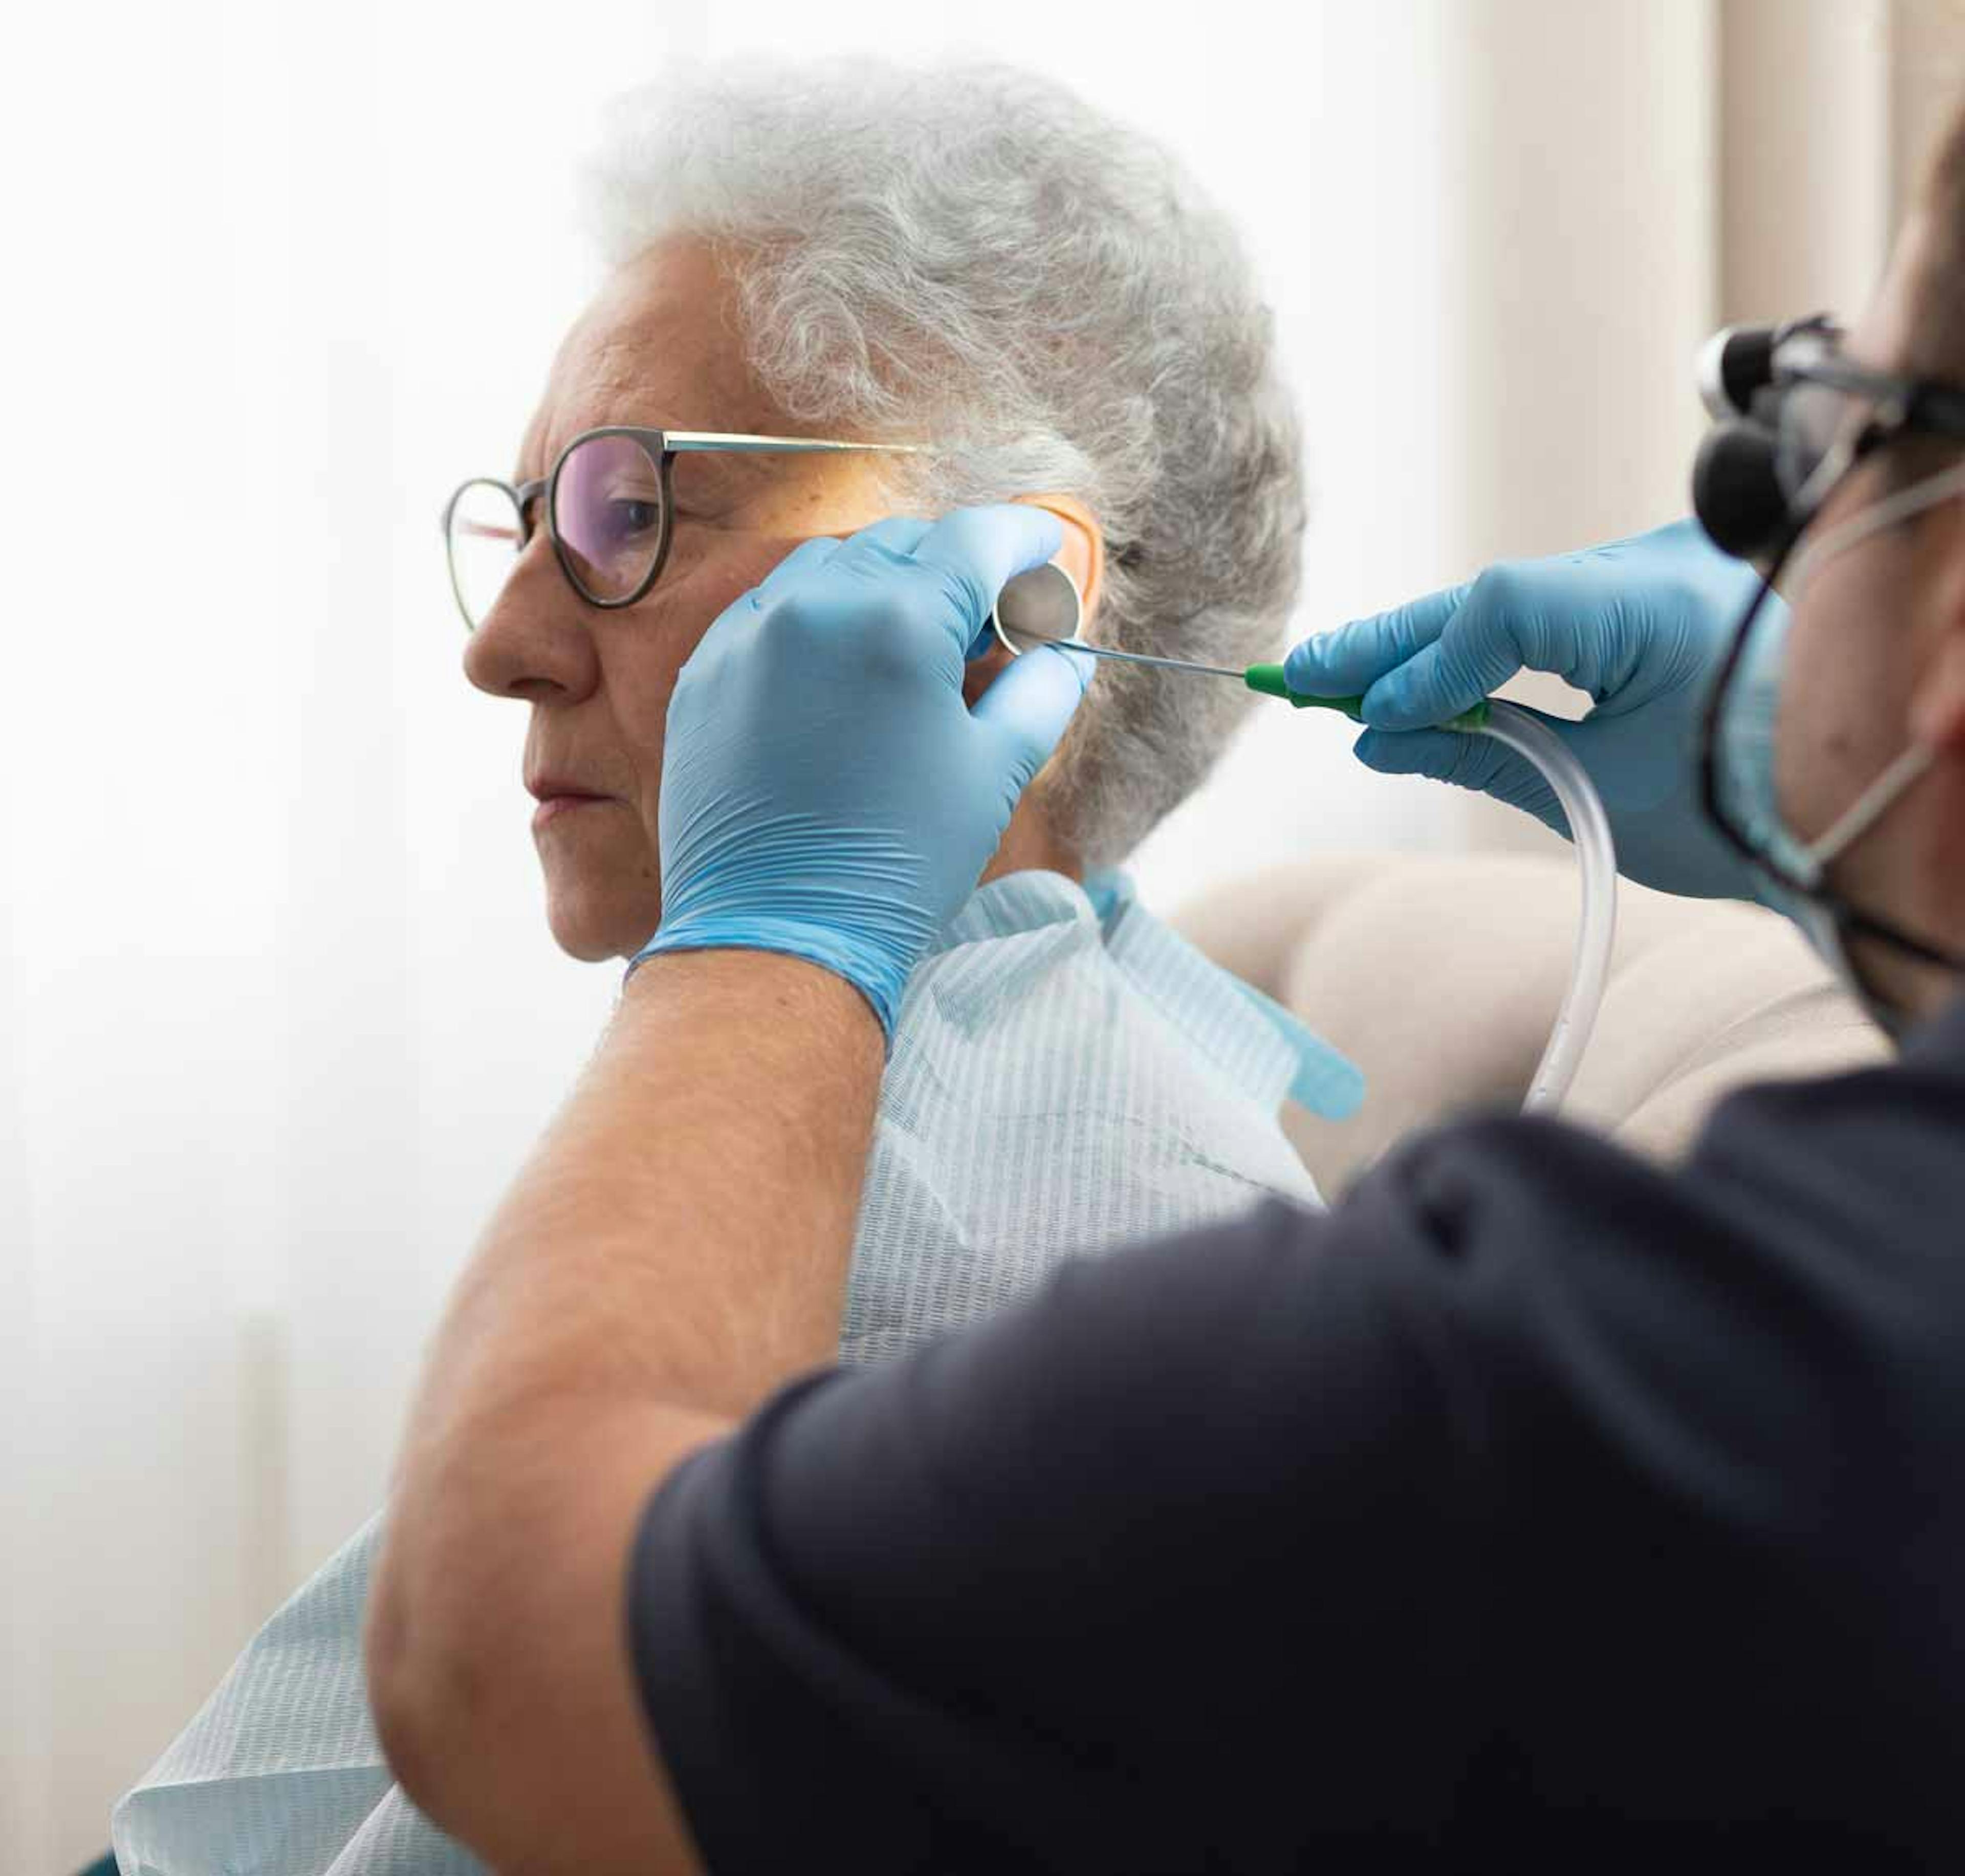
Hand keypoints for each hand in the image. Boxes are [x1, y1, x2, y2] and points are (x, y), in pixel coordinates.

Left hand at [632, 507, 1090, 1037]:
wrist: (779, 933)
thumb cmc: (901, 861)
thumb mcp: (997, 771)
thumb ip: (1042, 689)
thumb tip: (1065, 649)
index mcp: (899, 620)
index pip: (977, 538)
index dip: (1024, 540)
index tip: (1046, 552)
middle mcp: (814, 605)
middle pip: (906, 543)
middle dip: (957, 567)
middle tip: (990, 623)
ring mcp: (748, 635)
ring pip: (831, 565)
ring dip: (884, 585)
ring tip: (915, 647)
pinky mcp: (706, 673)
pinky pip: (772, 611)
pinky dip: (819, 620)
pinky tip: (844, 672)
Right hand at [1283, 519, 1770, 900]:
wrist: (1843, 818)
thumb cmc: (1740, 812)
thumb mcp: (1597, 793)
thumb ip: (1480, 754)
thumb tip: (1379, 739)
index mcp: (1658, 607)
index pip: (1503, 606)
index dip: (1425, 664)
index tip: (1368, 720)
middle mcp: (1658, 567)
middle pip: (1492, 592)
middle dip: (1393, 642)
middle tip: (1301, 678)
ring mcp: (1659, 574)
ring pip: (1514, 600)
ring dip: (1428, 644)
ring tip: (1340, 679)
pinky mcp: (1655, 596)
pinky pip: (1549, 613)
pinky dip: (1484, 648)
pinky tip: (1420, 677)